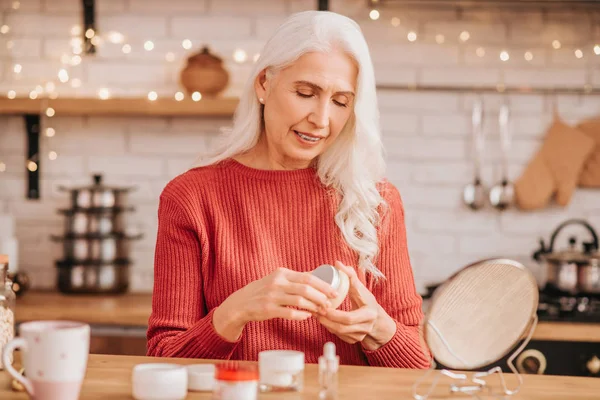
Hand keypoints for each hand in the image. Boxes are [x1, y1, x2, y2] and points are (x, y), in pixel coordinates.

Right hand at [213, 267, 338, 341]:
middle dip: (321, 297)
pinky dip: (301, 316)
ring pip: (299, 301)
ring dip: (313, 307)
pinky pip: (289, 313)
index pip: (307, 277)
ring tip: (321, 311)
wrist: (241, 303)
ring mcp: (272, 296)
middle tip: (330, 304)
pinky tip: (307, 317)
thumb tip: (317, 275)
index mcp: (282, 273)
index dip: (323, 285)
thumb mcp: (277, 279)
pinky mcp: (268, 310)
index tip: (334, 292)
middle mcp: (277, 283)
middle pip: (306, 288)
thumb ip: (295, 278)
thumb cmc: (263, 291)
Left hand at [316, 261, 395, 350]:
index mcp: (369, 314)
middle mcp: (366, 327)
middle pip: (342, 327)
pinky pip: (338, 336)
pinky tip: (322, 319)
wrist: (377, 321)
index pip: (349, 317)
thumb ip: (350, 276)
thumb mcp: (362, 289)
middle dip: (327, 319)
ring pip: (338, 332)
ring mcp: (360, 336)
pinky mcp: (354, 341)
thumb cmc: (367, 302)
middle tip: (316, 310)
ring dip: (326, 323)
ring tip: (316, 313)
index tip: (324, 306)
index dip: (334, 314)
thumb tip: (338, 263)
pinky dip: (329, 328)